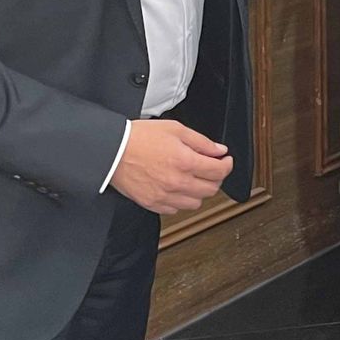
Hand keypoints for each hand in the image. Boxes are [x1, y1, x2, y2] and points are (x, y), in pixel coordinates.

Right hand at [111, 120, 233, 214]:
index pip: (219, 171)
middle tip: (211, 168)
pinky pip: (176, 209)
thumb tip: (219, 150)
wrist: (111, 151)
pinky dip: (181, 200)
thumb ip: (201, 142)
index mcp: (185, 162)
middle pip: (211, 189)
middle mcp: (177, 182)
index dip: (228, 165)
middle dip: (216, 177)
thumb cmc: (138, 138)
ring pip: (196, 203)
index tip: (226, 160)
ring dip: (200, 191)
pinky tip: (177, 188)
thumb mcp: (175, 129)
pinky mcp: (152, 204)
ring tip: (193, 178)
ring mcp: (165, 196)